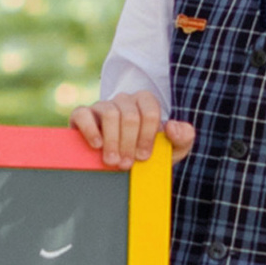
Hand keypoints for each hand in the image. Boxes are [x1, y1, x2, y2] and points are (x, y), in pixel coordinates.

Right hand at [69, 91, 194, 170]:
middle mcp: (124, 100)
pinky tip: (97, 145)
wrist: (119, 164)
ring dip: (112, 141)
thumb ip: (183, 138)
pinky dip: (90, 130)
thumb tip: (172, 126)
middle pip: (130, 116)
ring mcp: (102, 106)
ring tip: (112, 161)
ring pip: (109, 113)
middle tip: (126, 164)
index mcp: (145, 103)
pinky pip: (83, 114)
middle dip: (129, 143)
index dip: (147, 135)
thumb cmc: (146, 154)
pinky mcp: (82, 114)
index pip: (149, 110)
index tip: (144, 156)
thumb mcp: (171, 150)